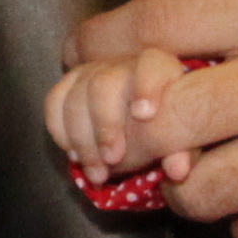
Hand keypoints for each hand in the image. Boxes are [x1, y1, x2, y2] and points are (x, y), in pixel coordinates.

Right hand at [42, 48, 192, 181]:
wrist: (142, 125)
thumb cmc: (167, 127)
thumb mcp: (183, 139)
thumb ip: (181, 151)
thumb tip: (177, 172)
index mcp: (158, 68)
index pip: (150, 66)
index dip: (145, 87)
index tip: (144, 116)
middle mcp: (122, 64)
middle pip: (103, 84)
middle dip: (105, 125)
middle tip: (113, 159)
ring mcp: (92, 72)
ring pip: (75, 96)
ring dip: (81, 139)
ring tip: (96, 172)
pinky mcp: (70, 85)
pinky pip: (54, 101)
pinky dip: (60, 131)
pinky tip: (75, 156)